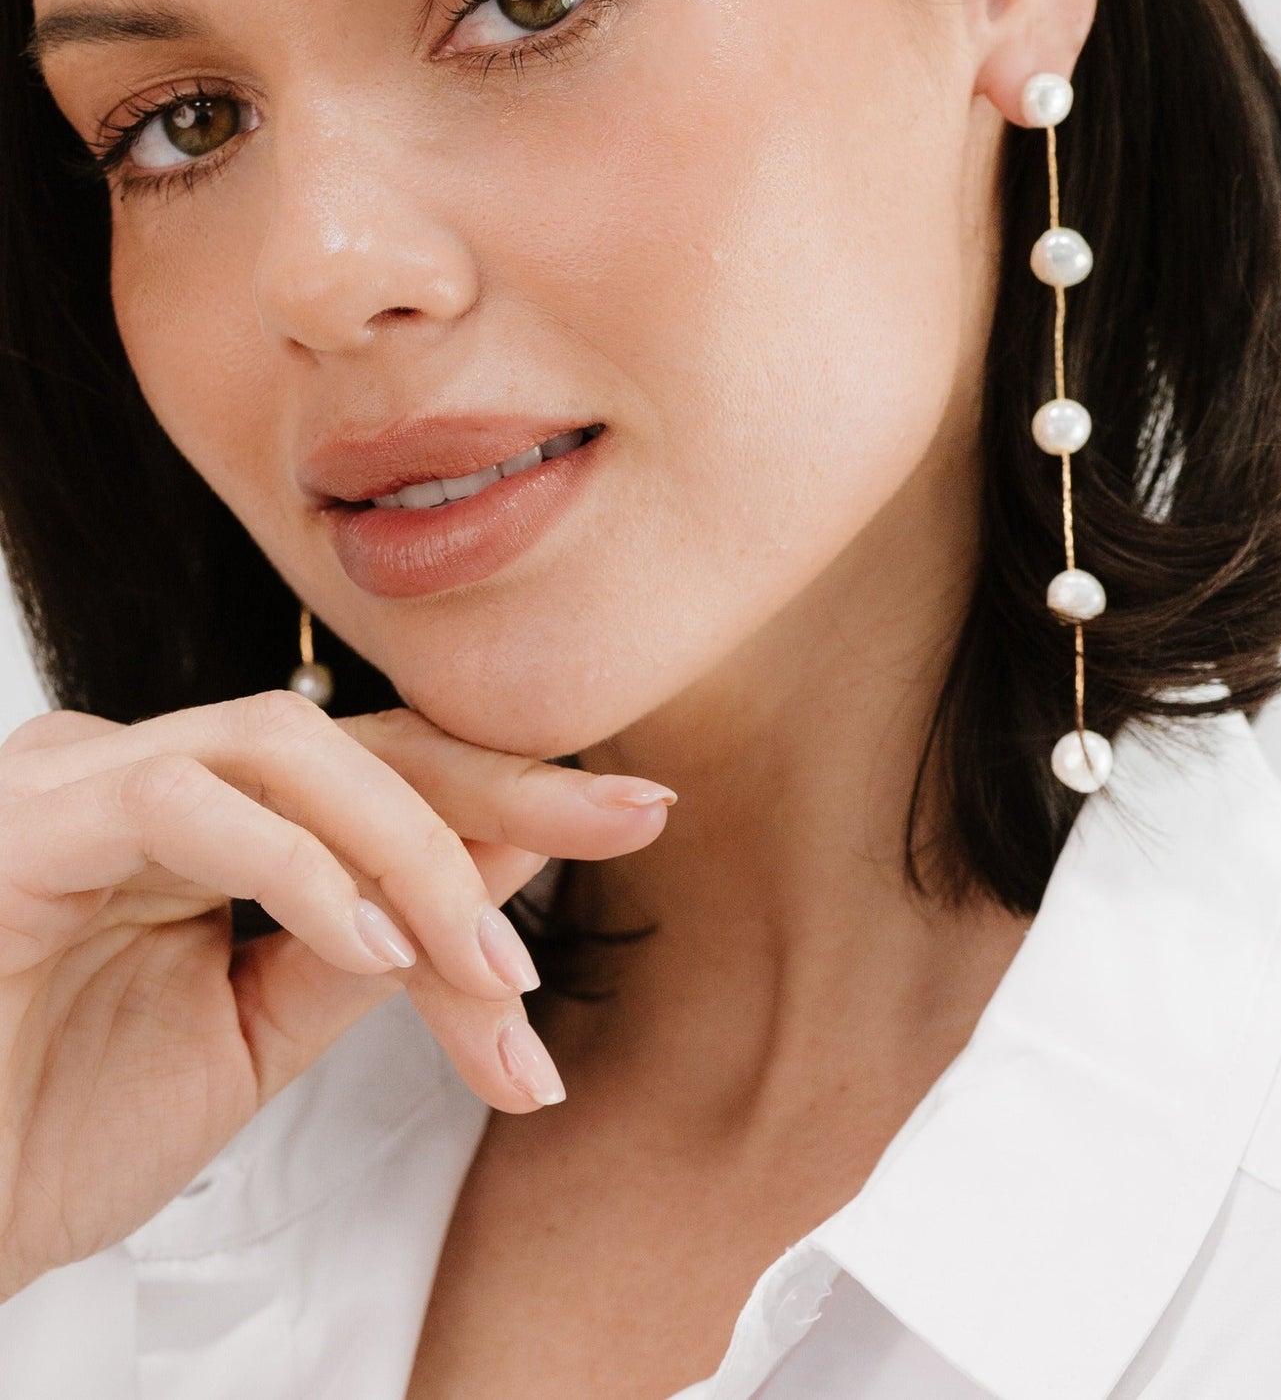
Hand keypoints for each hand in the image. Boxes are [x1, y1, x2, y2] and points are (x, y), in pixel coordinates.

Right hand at [0, 690, 672, 1298]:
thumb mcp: (259, 1035)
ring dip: (413, 850)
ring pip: (289, 743)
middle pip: (358, 737)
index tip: (636, 813)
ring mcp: (85, 776)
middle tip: (627, 820)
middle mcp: (148, 770)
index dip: (508, 789)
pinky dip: (298, 865)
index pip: (381, 769)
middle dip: (501, 787)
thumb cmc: (54, 1126)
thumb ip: (376, 947)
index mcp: (204, 816)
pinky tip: (371, 946)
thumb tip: (516, 862)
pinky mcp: (33, 816)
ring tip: (483, 965)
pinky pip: (187, 797)